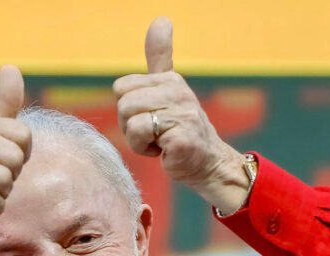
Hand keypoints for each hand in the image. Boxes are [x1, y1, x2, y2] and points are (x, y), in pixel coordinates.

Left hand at [114, 18, 248, 212]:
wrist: (208, 163)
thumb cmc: (181, 129)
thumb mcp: (169, 89)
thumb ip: (161, 56)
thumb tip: (161, 18)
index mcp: (170, 80)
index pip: (121, 88)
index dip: (128, 108)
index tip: (149, 117)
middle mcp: (177, 91)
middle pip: (123, 104)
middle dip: (129, 125)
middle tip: (153, 133)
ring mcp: (181, 114)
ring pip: (130, 121)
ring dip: (137, 140)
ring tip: (159, 141)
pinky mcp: (180, 136)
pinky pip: (140, 137)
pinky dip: (147, 150)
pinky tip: (164, 151)